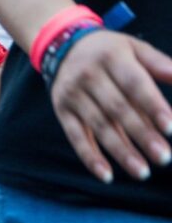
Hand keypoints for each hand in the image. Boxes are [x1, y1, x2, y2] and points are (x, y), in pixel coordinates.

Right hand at [50, 31, 171, 182]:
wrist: (62, 46)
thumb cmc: (109, 52)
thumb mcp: (134, 49)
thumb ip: (159, 64)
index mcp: (111, 58)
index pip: (134, 85)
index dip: (152, 107)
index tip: (170, 128)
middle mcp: (88, 76)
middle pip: (117, 110)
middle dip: (141, 135)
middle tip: (164, 158)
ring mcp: (73, 95)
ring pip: (98, 127)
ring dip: (120, 151)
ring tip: (142, 172)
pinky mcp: (62, 111)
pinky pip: (75, 136)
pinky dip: (89, 157)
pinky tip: (106, 175)